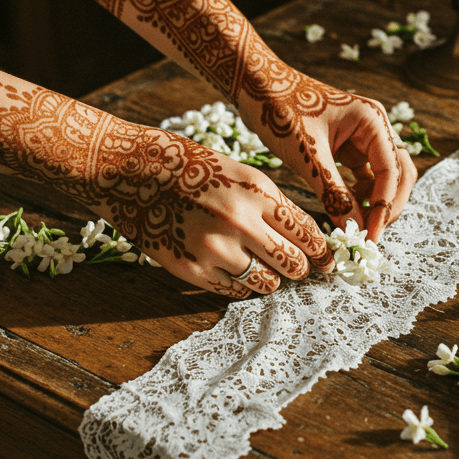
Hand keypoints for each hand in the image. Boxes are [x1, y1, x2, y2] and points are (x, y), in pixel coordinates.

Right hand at [88, 125, 336, 296]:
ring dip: (272, 279)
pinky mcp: (190, 270)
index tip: (328, 260)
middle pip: (293, 264)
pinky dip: (242, 285)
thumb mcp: (240, 172)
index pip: (307, 233)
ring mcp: (214, 249)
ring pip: (266, 283)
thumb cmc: (190, 166)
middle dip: (302, 269)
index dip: (323, 251)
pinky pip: (233, 291)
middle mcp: (240, 222)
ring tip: (267, 270)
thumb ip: (271, 205)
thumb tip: (304, 237)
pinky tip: (237, 271)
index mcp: (257, 191)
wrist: (130, 171)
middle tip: (301, 269)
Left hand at [237, 60, 416, 241]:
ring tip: (355, 226)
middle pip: (399, 174)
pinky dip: (360, 195)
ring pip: (385, 177)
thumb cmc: (279, 109)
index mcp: (372, 120)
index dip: (384, 207)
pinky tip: (345, 211)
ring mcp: (364, 136)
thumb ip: (333, 192)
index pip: (392, 171)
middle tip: (367, 235)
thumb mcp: (306, 155)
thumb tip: (351, 229)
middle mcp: (375, 126)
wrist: (256, 85)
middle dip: (387, 206)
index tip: (369, 236)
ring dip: (376, 203)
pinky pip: (365, 175)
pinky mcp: (349, 146)